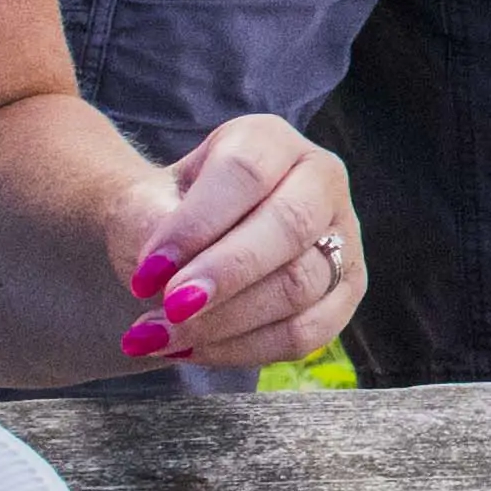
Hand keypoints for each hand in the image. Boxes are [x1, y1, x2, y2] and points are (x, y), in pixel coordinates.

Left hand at [111, 114, 360, 371]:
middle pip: (289, 226)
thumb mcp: (145, 205)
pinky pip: (305, 333)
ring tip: (161, 335)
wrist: (186, 245)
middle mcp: (320, 179)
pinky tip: (192, 349)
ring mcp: (343, 236)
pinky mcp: (345, 292)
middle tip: (170, 308)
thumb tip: (169, 283)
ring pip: (299, 287)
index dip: (197, 225)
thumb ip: (151, 230)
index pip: (245, 173)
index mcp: (269, 140)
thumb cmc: (166, 216)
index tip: (147, 270)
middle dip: (225, 274)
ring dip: (225, 321)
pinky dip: (244, 350)